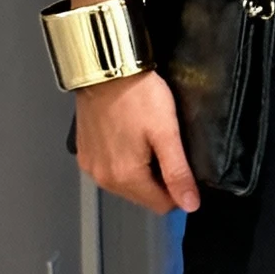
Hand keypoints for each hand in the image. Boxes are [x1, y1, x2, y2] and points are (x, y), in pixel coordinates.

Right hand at [75, 71, 198, 215]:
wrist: (106, 68)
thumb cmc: (138, 96)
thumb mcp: (167, 133)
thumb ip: (178, 172)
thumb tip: (190, 205)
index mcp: (125, 177)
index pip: (161, 205)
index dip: (177, 190)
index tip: (181, 166)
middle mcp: (104, 178)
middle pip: (142, 196)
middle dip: (158, 181)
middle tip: (163, 148)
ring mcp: (91, 166)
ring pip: (126, 185)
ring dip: (140, 172)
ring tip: (146, 141)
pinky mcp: (85, 153)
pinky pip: (110, 170)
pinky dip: (122, 161)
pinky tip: (128, 139)